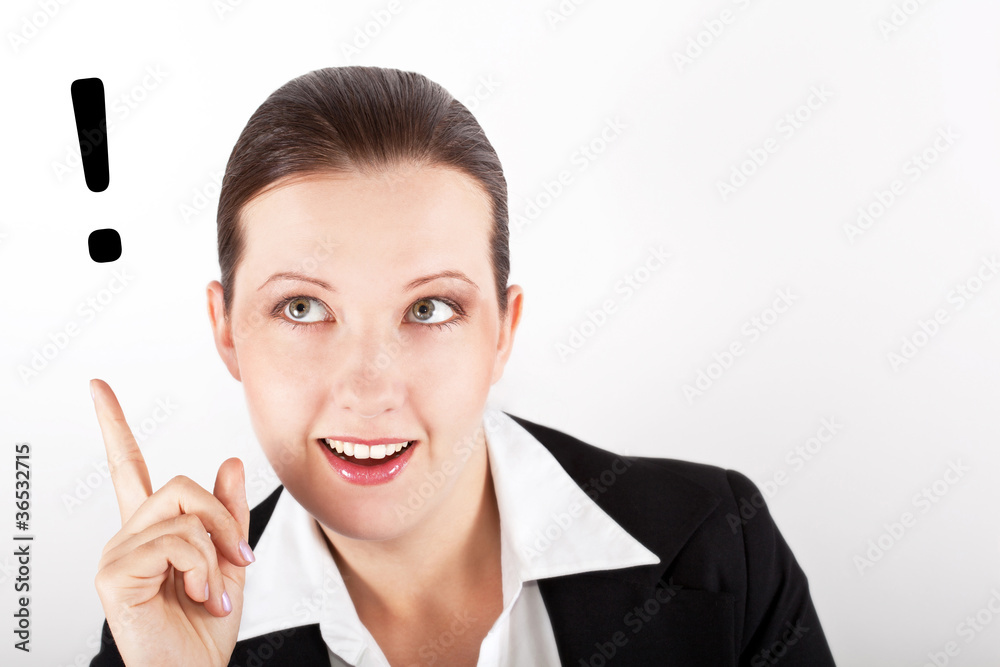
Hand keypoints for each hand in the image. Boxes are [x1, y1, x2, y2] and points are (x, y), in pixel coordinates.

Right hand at [91, 379, 252, 666]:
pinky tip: (198, 596)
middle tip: (241, 558)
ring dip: (216, 552)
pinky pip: (174, 542)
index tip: (99, 387)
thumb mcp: (229, 560)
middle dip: (223, 518)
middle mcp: (127, 535)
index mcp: (152, 530)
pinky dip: (201, 568)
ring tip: (214, 590)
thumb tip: (230, 462)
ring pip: (182, 513)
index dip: (114, 425)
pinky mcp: (113, 573)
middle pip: (180, 486)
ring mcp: (116, 553)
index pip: (128, 467)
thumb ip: (227, 513)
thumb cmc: (205, 626)